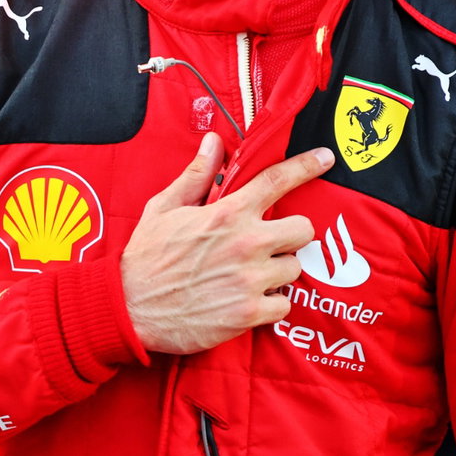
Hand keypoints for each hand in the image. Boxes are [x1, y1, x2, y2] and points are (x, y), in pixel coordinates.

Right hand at [120, 134, 332, 354]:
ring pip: (295, 268)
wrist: (130, 309)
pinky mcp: (250, 313)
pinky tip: (249, 300)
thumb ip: (196, 175)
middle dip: (290, 234)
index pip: (276, 180)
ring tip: (251, 275)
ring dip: (278, 271)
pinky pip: (285, 305)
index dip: (306, 166)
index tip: (325, 158)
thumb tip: (213, 142)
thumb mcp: (165, 208)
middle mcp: (246, 243)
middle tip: (268, 243)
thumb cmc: (146, 257)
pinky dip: (272, 304)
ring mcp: (251, 280)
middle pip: (303, 229)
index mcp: (227, 213)